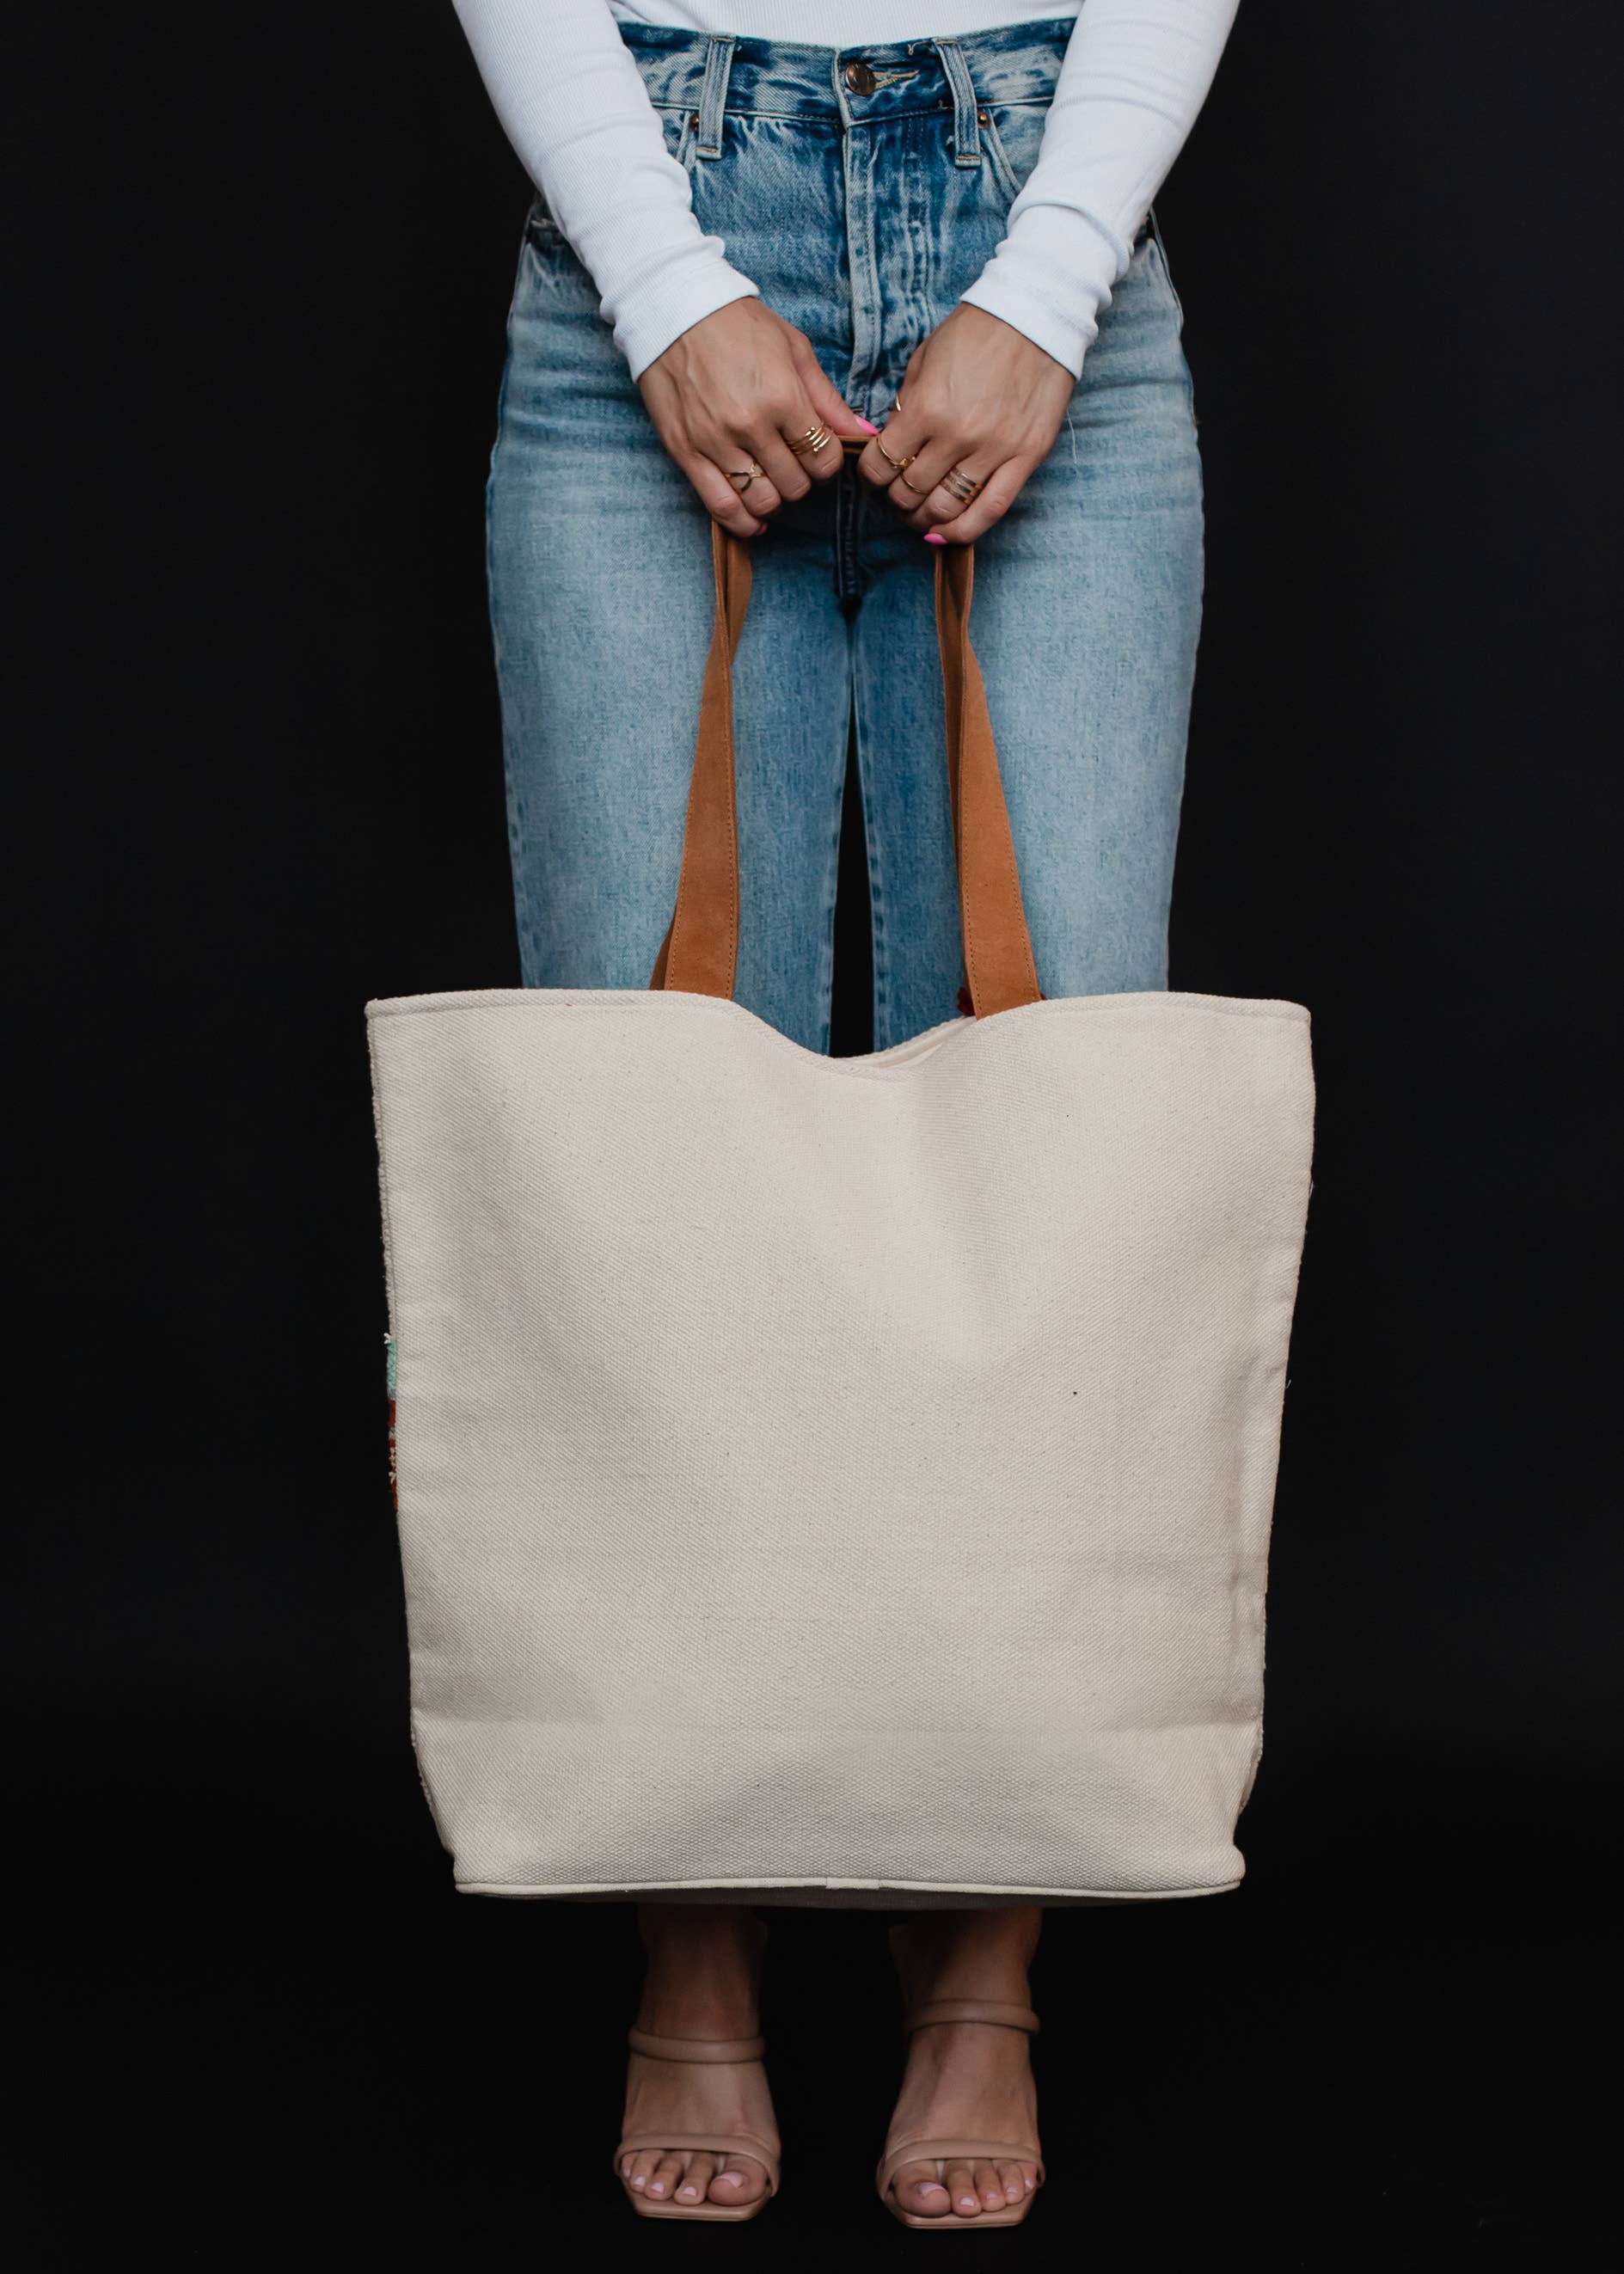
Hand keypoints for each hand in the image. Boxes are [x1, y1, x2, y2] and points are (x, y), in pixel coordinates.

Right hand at [638, 299, 875, 536]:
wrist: (674, 310)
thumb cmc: (739, 325)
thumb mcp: (794, 349)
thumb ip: (827, 398)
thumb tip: (864, 433)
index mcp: (782, 397)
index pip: (823, 458)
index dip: (828, 461)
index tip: (819, 452)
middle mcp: (750, 425)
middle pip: (795, 485)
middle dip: (802, 479)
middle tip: (795, 463)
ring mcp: (715, 442)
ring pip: (761, 501)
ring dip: (775, 499)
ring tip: (773, 482)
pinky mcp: (686, 452)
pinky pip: (720, 506)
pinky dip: (742, 522)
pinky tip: (753, 519)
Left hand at [855, 305, 1074, 542]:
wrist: (1035, 316)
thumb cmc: (976, 332)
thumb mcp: (925, 358)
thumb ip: (906, 405)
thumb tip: (892, 444)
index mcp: (925, 408)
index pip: (882, 463)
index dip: (871, 476)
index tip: (875, 475)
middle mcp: (957, 435)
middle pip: (911, 491)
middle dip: (896, 498)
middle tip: (897, 494)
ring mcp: (993, 450)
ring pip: (946, 508)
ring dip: (924, 518)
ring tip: (920, 514)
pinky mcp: (1025, 458)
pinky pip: (990, 510)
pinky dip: (963, 530)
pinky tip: (946, 533)